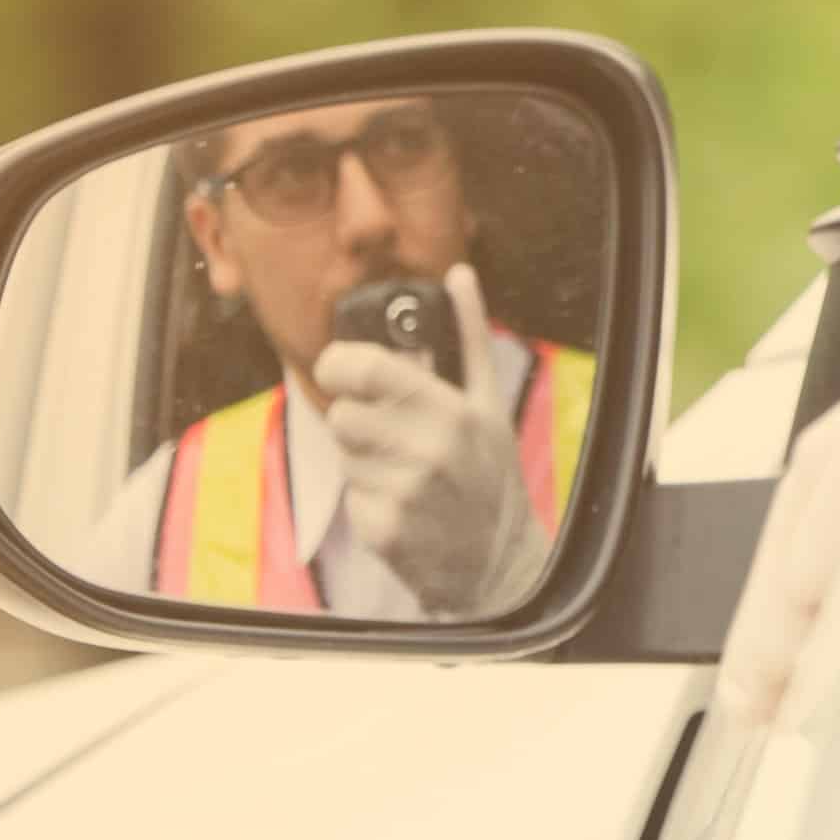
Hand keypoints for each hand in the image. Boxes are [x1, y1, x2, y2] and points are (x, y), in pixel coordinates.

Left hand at [319, 263, 529, 610]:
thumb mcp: (490, 404)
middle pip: (344, 415)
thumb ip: (468, 335)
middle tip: (392, 434)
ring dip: (364, 461)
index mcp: (451, 412)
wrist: (500, 566)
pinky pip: (349, 496)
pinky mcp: (384, 531)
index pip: (366, 370)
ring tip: (406, 473)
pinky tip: (403, 507)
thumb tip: (458, 274)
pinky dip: (368, 500)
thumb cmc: (491, 476)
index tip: (340, 368)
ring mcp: (404, 495)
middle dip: (359, 420)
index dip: (339, 364)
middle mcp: (427, 452)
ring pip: (343, 455)